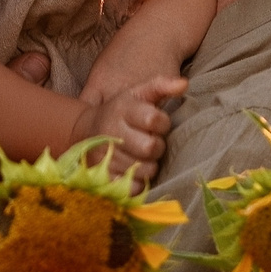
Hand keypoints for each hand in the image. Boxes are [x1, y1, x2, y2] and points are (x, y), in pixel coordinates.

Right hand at [72, 74, 186, 178]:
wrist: (86, 130)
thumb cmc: (121, 110)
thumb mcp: (138, 92)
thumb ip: (161, 85)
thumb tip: (184, 84)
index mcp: (123, 109)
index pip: (155, 119)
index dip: (162, 124)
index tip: (158, 124)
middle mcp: (112, 132)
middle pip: (151, 148)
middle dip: (157, 147)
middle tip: (150, 143)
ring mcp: (106, 156)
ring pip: (146, 170)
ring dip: (149, 165)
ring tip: (141, 156)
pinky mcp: (103, 176)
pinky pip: (133, 187)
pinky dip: (139, 182)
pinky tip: (133, 171)